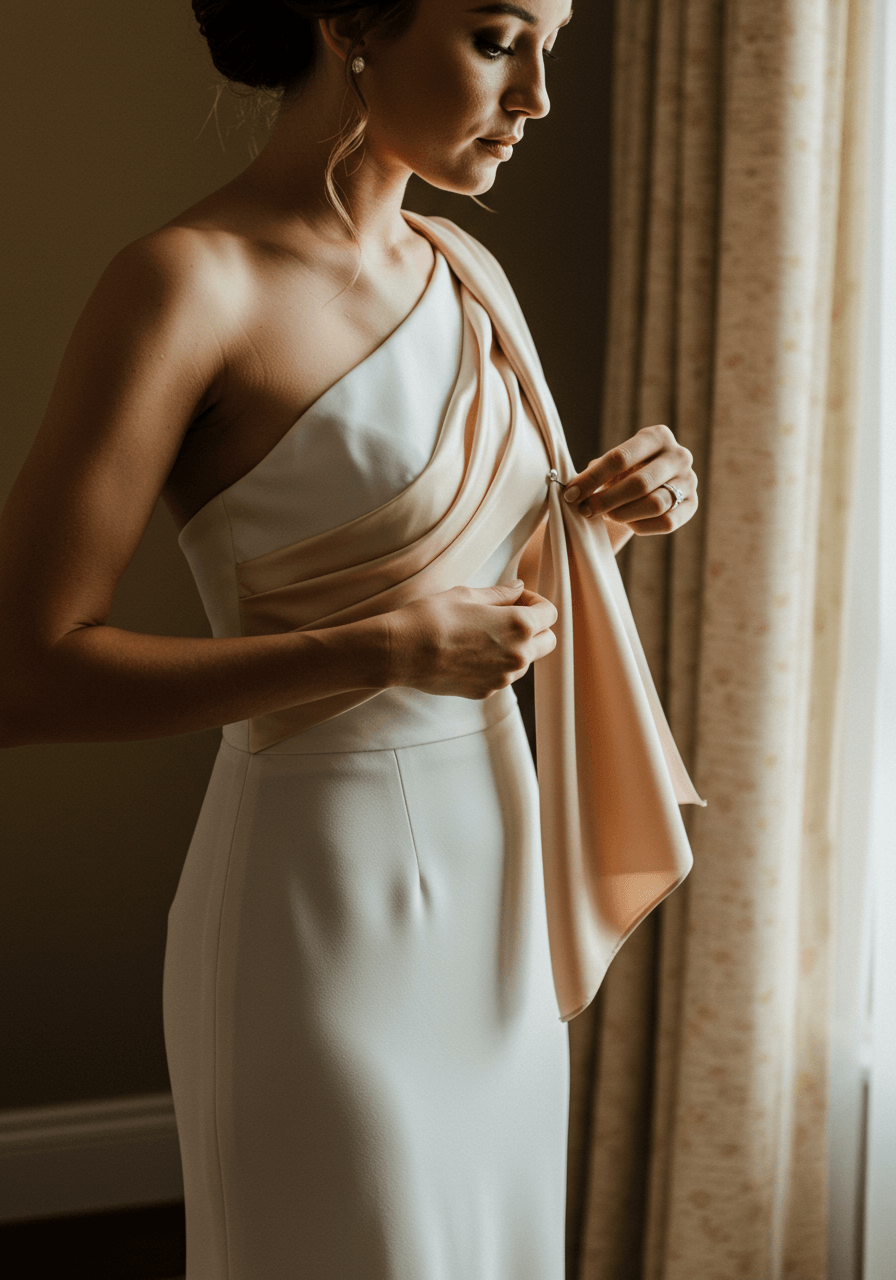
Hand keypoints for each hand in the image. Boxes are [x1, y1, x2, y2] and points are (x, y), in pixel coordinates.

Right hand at [386, 581, 557, 699]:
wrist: (402, 652)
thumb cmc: (432, 617)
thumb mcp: (467, 595)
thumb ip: (501, 594)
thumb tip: (518, 588)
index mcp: (519, 626)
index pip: (550, 613)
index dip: (535, 601)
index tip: (515, 599)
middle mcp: (518, 656)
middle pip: (548, 642)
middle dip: (535, 628)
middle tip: (507, 616)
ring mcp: (503, 677)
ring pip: (526, 661)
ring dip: (516, 647)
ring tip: (484, 635)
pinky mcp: (486, 691)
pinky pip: (502, 675)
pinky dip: (495, 663)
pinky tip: (468, 652)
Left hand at [561, 424, 697, 535]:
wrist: (651, 487)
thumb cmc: (624, 473)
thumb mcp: (612, 465)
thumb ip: (595, 473)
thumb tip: (572, 489)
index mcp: (657, 436)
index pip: (620, 458)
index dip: (591, 479)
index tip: (570, 494)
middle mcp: (679, 455)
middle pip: (639, 483)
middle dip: (606, 500)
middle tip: (585, 510)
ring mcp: (689, 480)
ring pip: (654, 504)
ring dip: (623, 514)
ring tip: (608, 514)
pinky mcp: (692, 505)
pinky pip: (666, 522)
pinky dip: (641, 526)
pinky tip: (628, 523)